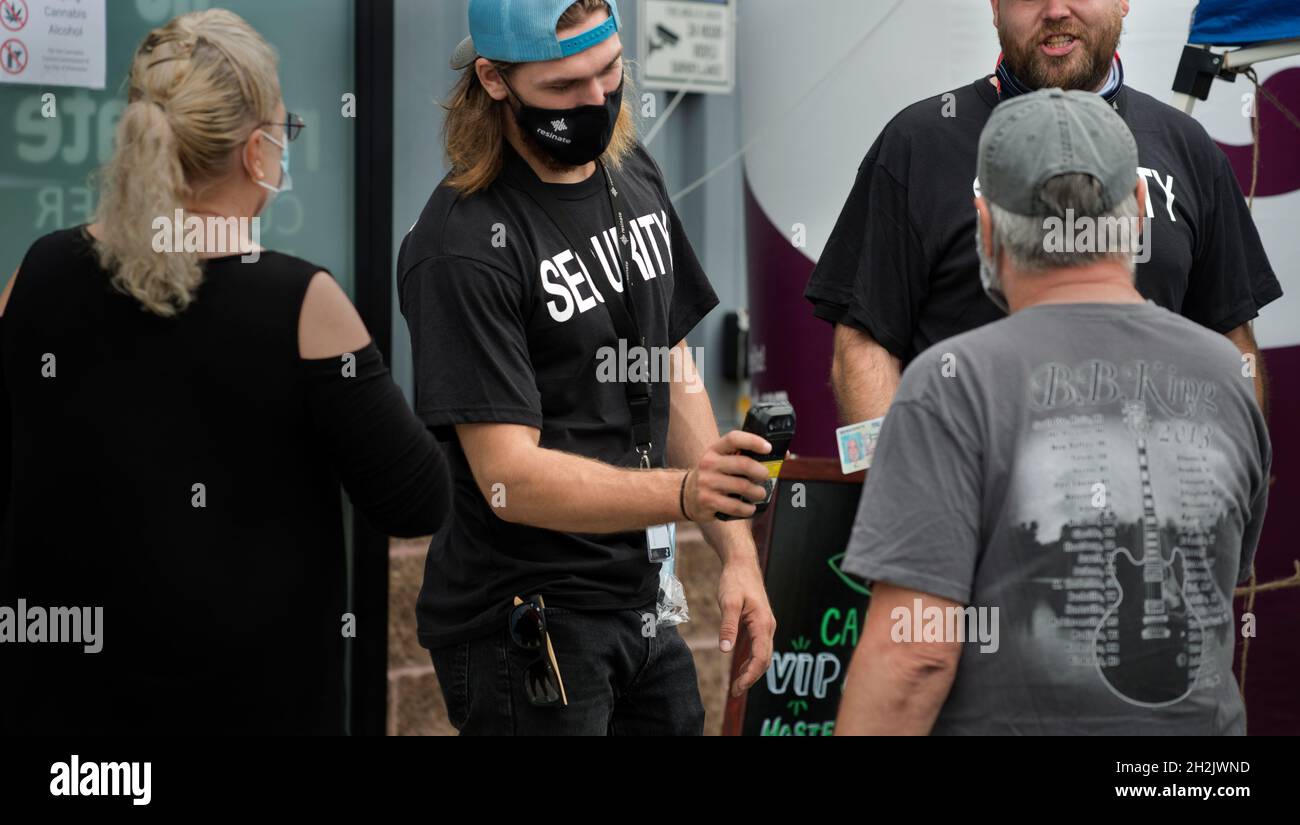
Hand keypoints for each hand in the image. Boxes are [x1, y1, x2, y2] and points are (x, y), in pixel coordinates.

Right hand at [681, 431, 770, 523]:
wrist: (687, 495)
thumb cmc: (713, 476)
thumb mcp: (722, 461)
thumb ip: (744, 456)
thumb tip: (781, 455)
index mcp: (715, 450)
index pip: (734, 438)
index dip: (753, 441)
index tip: (768, 448)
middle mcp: (709, 464)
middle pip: (743, 464)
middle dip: (761, 472)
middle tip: (766, 476)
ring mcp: (707, 483)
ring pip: (742, 487)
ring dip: (758, 492)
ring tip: (760, 494)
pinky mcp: (708, 501)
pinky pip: (736, 506)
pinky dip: (748, 509)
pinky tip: (749, 507)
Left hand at [718, 559, 775, 696]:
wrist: (742, 563)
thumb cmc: (735, 580)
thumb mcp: (728, 602)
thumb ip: (728, 627)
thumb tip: (726, 651)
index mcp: (763, 624)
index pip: (761, 657)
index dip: (750, 675)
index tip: (738, 688)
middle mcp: (768, 626)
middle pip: (764, 660)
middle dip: (751, 678)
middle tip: (735, 692)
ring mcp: (765, 625)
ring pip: (763, 654)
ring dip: (752, 671)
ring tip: (737, 685)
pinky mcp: (760, 623)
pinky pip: (759, 647)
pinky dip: (751, 660)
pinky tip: (740, 667)